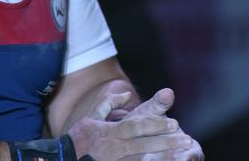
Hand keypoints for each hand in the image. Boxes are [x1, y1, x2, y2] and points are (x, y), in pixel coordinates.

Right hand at [68, 91, 191, 160]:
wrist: (63, 159)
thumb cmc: (79, 139)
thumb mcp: (91, 117)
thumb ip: (109, 103)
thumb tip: (125, 94)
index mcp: (111, 132)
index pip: (136, 127)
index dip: (155, 125)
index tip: (173, 123)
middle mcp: (115, 147)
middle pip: (144, 143)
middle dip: (165, 141)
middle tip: (185, 139)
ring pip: (142, 158)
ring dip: (162, 155)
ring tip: (181, 153)